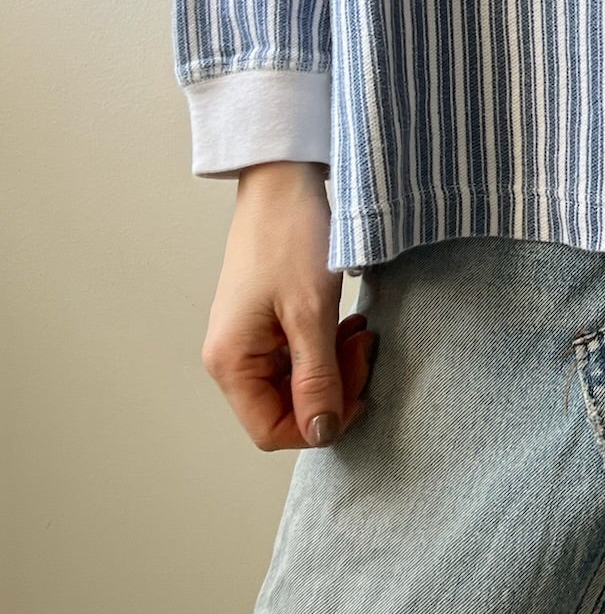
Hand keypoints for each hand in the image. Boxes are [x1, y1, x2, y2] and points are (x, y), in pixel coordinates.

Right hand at [201, 161, 376, 450]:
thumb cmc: (289, 237)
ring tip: (358, 330)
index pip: (273, 430)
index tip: (359, 390)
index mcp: (232, 363)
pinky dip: (328, 349)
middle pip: (287, 409)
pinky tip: (347, 323)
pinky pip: (300, 357)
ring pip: (298, 384)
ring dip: (336, 367)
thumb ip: (317, 379)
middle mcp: (233, 358)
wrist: (284, 181)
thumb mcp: (311, 313)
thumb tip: (322, 432)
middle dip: (334, 389)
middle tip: (364, 348)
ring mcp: (250, 340)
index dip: (321, 422)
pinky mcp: (267, 323)